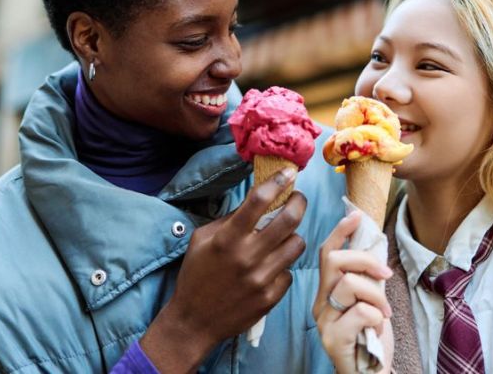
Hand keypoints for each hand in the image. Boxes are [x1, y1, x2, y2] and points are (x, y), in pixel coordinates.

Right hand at [142, 168, 306, 372]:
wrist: (194, 321)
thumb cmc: (196, 275)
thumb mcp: (202, 240)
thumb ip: (228, 220)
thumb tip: (256, 203)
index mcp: (227, 238)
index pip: (259, 200)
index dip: (278, 181)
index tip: (288, 172)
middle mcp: (247, 256)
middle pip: (289, 220)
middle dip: (298, 202)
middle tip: (297, 199)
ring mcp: (261, 279)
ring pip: (296, 245)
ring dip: (292, 236)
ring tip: (283, 237)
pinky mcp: (270, 297)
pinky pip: (289, 272)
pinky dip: (282, 266)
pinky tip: (270, 267)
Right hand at [313, 211, 393, 373]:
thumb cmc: (371, 338)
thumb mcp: (371, 300)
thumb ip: (366, 277)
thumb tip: (372, 243)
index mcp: (327, 292)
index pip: (326, 253)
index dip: (340, 231)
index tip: (356, 214)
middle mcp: (319, 303)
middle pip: (334, 261)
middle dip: (364, 259)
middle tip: (385, 274)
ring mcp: (324, 322)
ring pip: (348, 285)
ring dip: (375, 294)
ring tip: (384, 311)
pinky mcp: (333, 339)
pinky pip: (359, 312)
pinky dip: (376, 316)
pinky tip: (377, 329)